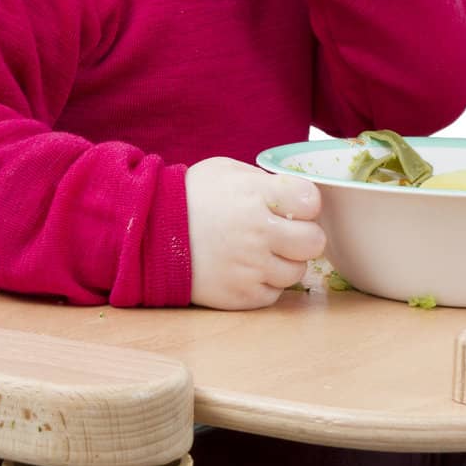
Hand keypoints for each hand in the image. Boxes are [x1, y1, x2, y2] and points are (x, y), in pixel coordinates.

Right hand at [185, 157, 326, 309]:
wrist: (150, 233)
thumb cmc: (192, 198)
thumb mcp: (227, 171)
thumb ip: (265, 181)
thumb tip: (295, 195)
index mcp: (257, 196)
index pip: (311, 201)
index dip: (305, 203)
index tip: (294, 205)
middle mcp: (258, 233)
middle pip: (314, 242)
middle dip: (305, 235)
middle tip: (287, 232)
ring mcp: (250, 267)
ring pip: (298, 271)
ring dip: (286, 261)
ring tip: (264, 251)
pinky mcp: (241, 294)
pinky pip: (274, 294)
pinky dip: (267, 283)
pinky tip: (250, 268)